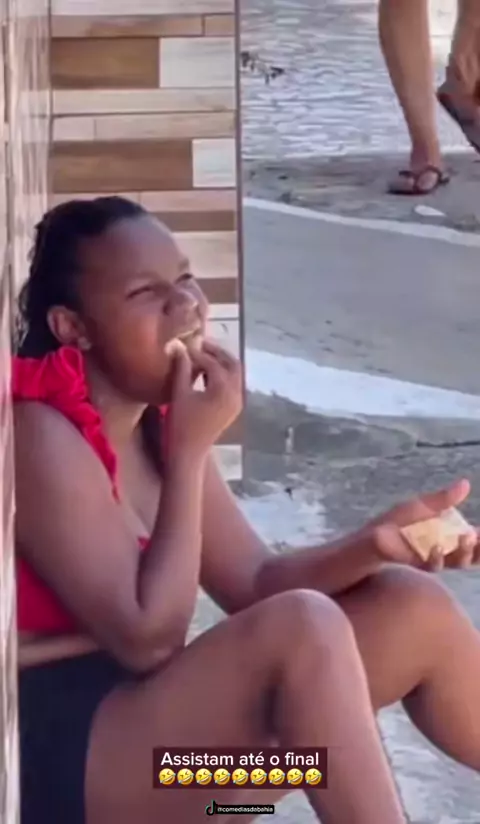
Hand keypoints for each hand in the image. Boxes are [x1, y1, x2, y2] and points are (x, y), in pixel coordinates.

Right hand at [164, 340, 241, 463]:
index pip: (212, 362)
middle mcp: (236, 393)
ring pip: (235, 372)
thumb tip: (178, 346)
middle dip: (216, 351)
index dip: (196, 352)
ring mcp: (237, 401)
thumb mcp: (179, 394)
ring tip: (200, 355)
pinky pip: (233, 383)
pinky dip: (222, 373)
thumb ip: (181, 368)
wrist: (189, 454)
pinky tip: (205, 372)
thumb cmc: (180, 426)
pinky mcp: (234, 407)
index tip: (183, 345)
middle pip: (232, 362)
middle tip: (198, 343)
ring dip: (220, 361)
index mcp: (223, 390)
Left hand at [366, 479, 479, 570]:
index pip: (473, 541)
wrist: (375, 532)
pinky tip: (436, 547)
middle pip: (470, 555)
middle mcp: (446, 550)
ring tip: (466, 538)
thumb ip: (443, 500)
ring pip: (456, 562)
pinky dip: (437, 557)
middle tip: (478, 536)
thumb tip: (466, 483)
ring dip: (464, 552)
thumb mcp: (424, 506)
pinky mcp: (419, 564)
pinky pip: (433, 565)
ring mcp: (434, 559)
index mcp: (450, 536)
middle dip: (478, 549)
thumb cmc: (400, 520)